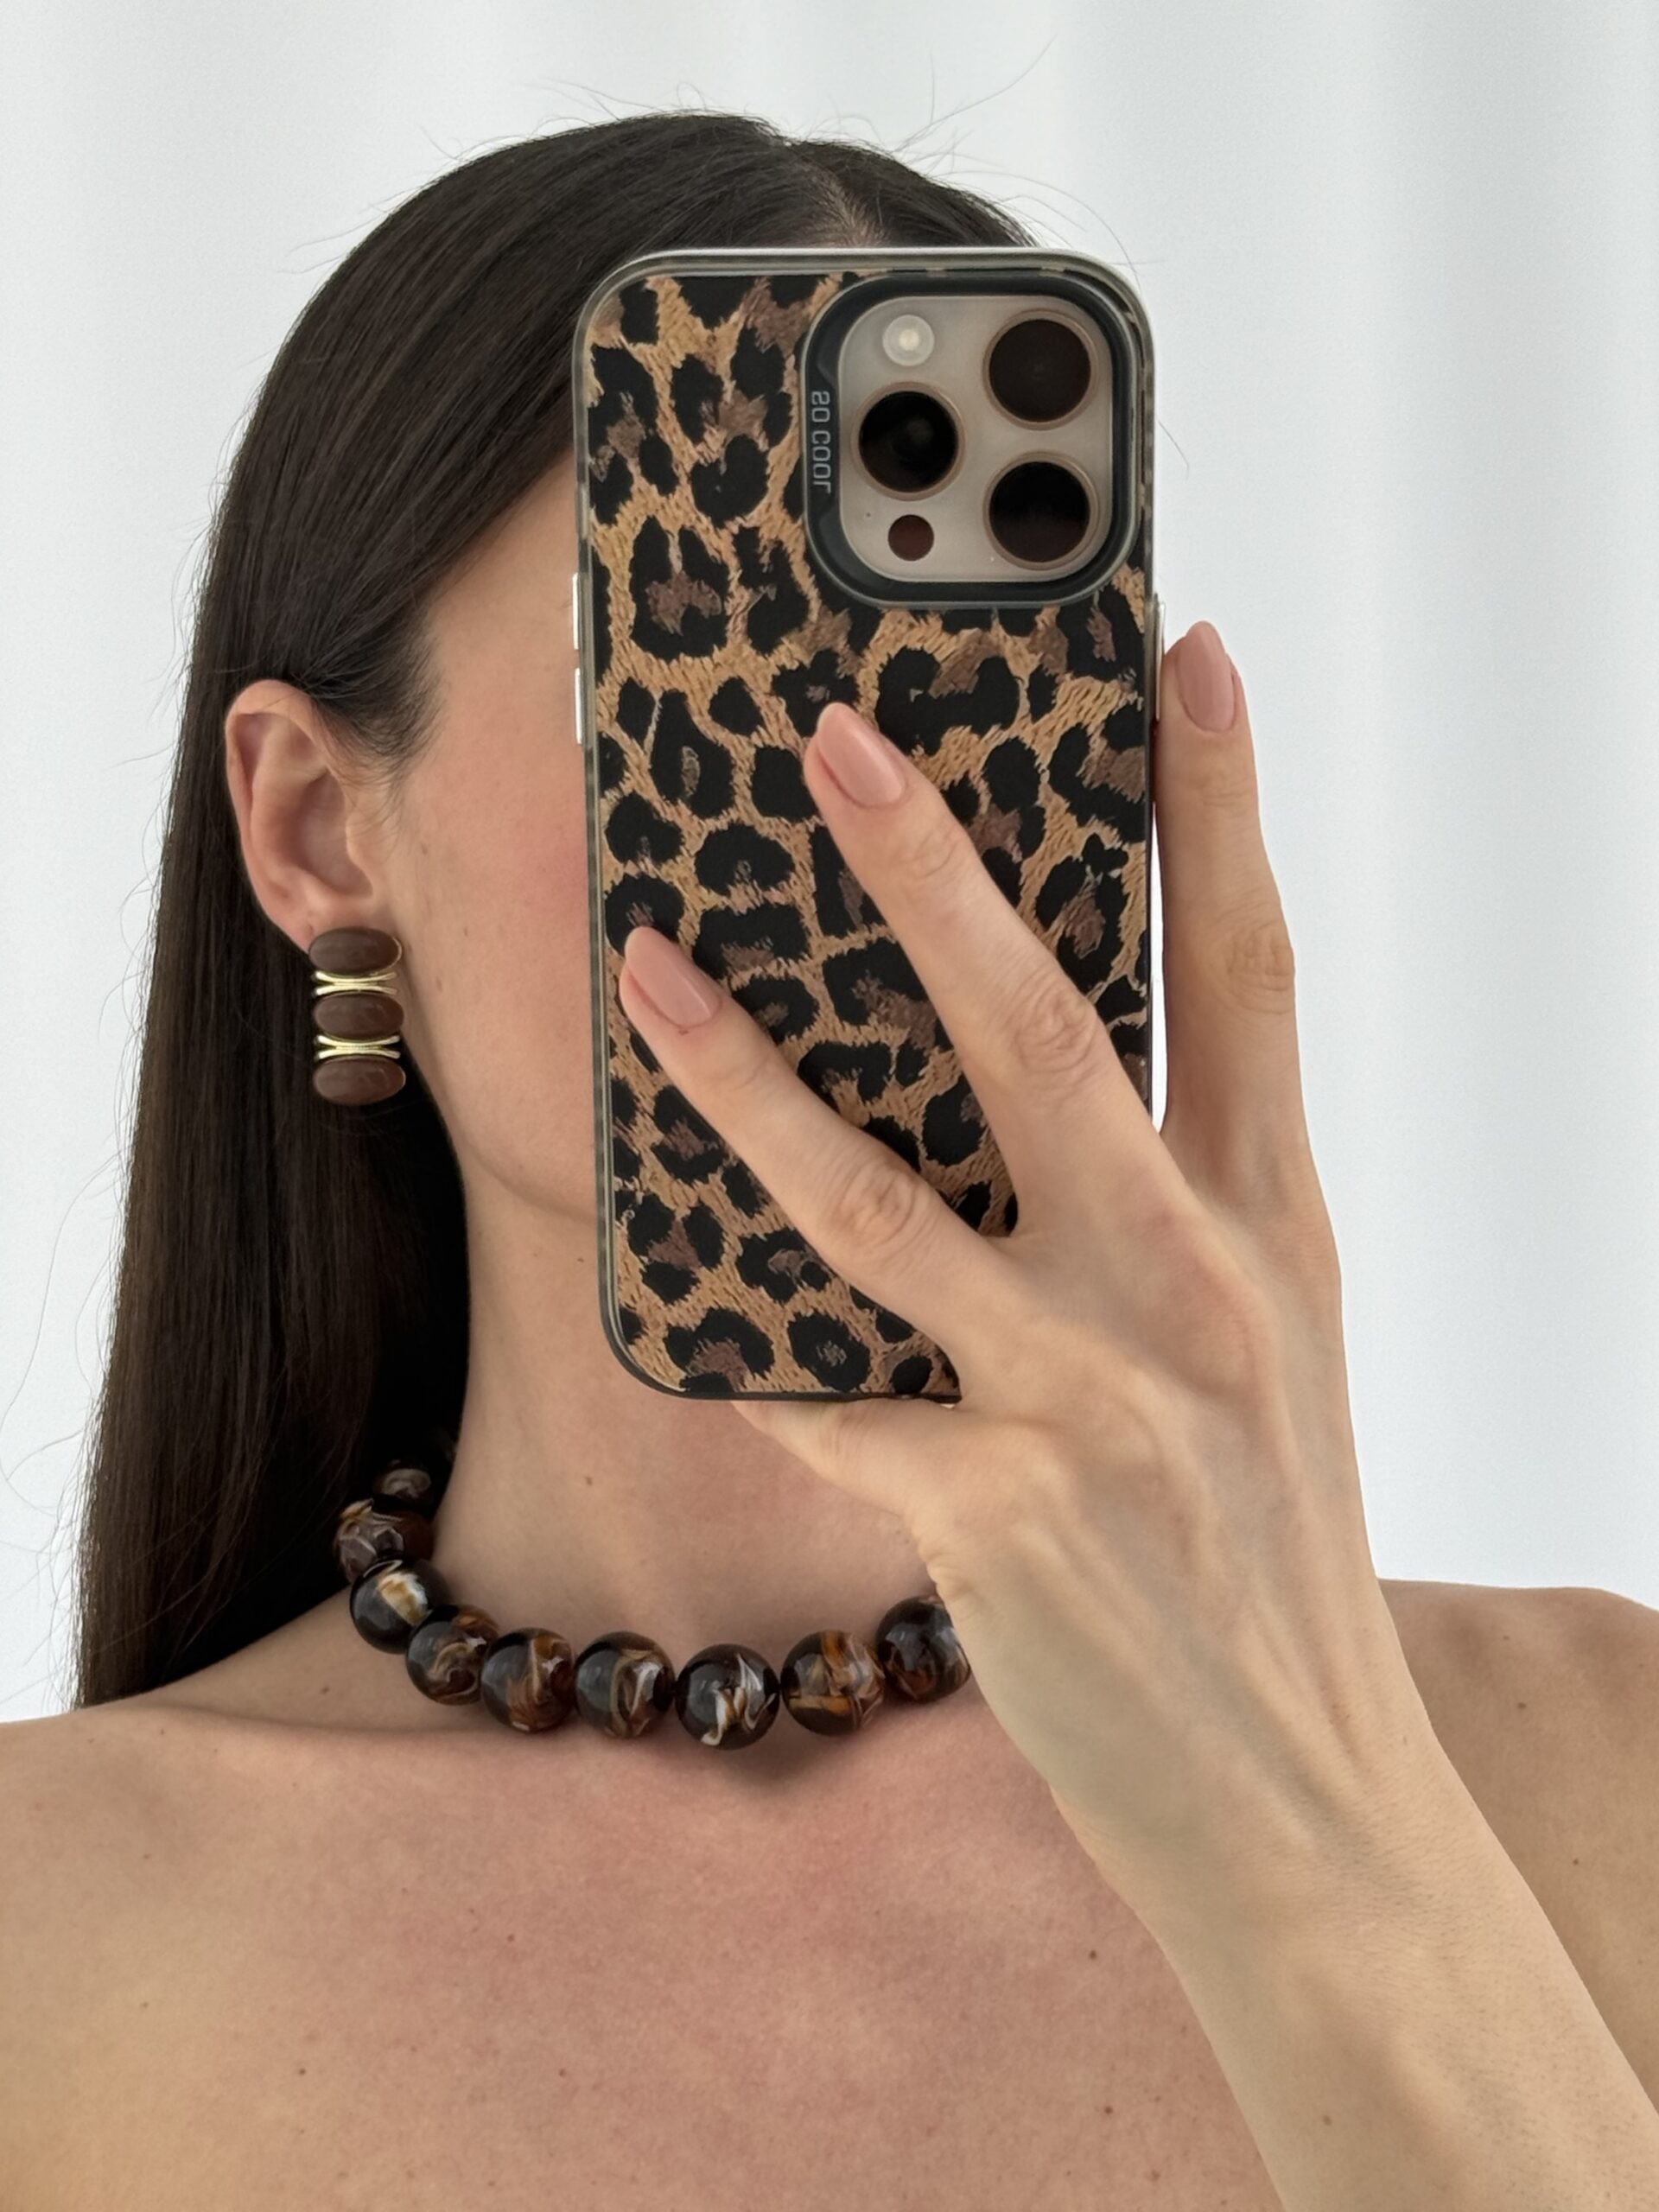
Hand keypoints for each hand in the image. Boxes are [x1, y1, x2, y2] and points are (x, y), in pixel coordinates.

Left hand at [615, 619, 1442, 1928]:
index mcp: (1273, 1225)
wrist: (1308, 1803)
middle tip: (834, 733)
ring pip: (878, 1201)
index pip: (1248, 972)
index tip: (1181, 646)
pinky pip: (826, 1399)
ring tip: (642, 968)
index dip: (1216, 802)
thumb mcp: (1270, 1344)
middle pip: (1043, 1035)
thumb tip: (1049, 1055)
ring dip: (743, 1077)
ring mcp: (1091, 1405)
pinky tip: (659, 1289)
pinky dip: (739, 1346)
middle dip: (932, 869)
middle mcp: (1191, 1291)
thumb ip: (1181, 1198)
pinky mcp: (994, 1520)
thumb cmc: (1271, 1548)